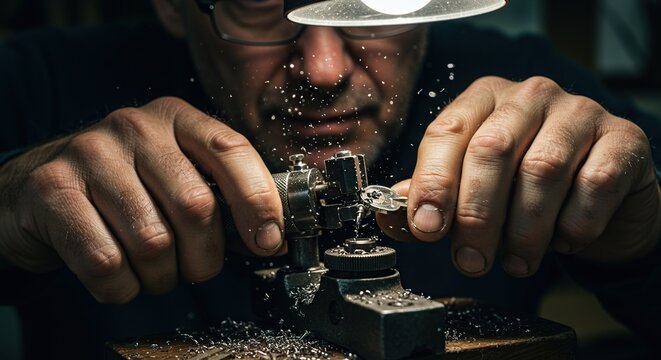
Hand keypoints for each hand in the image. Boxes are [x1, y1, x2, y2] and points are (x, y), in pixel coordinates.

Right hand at [0, 97, 283, 301]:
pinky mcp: (52, 189)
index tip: (269, 240)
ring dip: (161, 276)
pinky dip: (121, 287)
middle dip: (205, 257)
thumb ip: (222, 199)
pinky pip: (106, 261)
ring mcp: (90, 154)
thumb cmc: (123, 190)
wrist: (39, 192)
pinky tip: (119, 278)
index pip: (232, 151)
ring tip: (152, 272)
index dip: (259, 200)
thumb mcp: (176, 177)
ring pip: (152, 241)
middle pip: (196, 206)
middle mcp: (134, 126)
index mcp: (175, 118)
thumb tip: (272, 237)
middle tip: (195, 269)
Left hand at [378, 76, 660, 276]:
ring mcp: (579, 111)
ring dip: (524, 230)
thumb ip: (432, 199)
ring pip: (542, 170)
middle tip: (471, 261)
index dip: (432, 183)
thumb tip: (389, 218)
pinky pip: (593, 184)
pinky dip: (573, 224)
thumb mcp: (472, 189)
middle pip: (491, 150)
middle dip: (476, 216)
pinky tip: (563, 241)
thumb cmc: (524, 188)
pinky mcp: (623, 138)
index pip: (446, 132)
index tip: (426, 228)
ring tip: (516, 262)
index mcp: (483, 100)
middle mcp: (529, 95)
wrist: (602, 197)